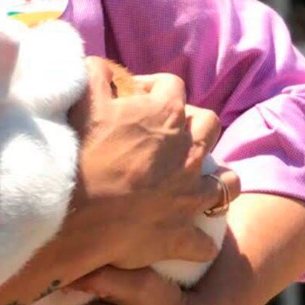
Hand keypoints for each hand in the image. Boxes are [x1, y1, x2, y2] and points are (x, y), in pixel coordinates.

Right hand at [67, 58, 239, 270]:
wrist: (77, 213)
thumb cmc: (83, 152)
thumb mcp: (84, 99)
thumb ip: (95, 73)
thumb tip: (100, 64)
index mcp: (166, 115)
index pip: (173, 85)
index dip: (153, 85)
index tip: (133, 95)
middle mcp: (188, 151)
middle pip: (210, 124)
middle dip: (193, 122)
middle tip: (165, 133)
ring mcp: (191, 194)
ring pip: (227, 180)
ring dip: (214, 176)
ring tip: (194, 179)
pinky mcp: (183, 233)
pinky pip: (206, 240)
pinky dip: (199, 238)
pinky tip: (186, 234)